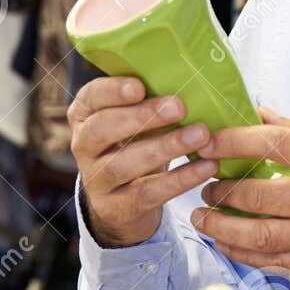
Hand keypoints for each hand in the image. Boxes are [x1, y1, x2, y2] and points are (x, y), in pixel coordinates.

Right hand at [68, 76, 218, 247]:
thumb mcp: (136, 121)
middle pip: (102, 130)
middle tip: (178, 107)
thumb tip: (191, 81)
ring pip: (123, 164)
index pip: (90, 98)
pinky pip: (147, 193)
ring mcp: (95, 180)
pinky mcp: (115, 208)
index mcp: (85, 115)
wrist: (124, 204)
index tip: (140, 86)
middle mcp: (83, 146)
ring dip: (165, 148)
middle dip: (141, 117)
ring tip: (200, 135)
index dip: (112, 91)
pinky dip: (179, 180)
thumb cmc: (136, 146)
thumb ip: (151, 102)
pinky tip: (206, 167)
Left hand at [190, 107, 289, 289]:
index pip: (269, 144)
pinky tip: (230, 244)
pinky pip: (277, 263)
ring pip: (259, 236)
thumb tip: (260, 115)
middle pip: (256, 195)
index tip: (207, 143)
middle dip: (219, 190)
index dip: (229, 143)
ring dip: (221, 227)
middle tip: (204, 184)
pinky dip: (246, 254)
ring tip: (203, 218)